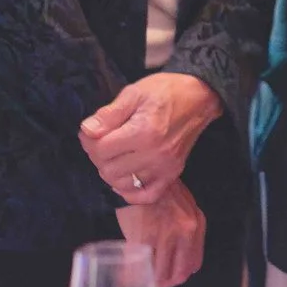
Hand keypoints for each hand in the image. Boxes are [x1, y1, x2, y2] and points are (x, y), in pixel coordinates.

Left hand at [81, 73, 219, 204]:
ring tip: (114, 155)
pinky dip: (131, 191)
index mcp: (144, 132)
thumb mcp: (134, 92)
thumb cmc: (165, 91)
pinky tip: (126, 177)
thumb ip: (109, 114)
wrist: (199, 96)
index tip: (90, 131)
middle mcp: (155, 154)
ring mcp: (165, 167)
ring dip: (112, 171)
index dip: (89, 141)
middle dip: (98, 156)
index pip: (101, 150)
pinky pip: (146, 195)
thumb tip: (87, 130)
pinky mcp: (172, 173)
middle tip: (102, 142)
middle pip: (108, 170)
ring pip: (122, 184)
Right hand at [115, 180, 206, 286]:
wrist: (139, 177)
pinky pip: (141, 266)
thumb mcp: (185, 204)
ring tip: (140, 279)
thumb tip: (183, 257)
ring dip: (150, 281)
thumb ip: (188, 229)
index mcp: (196, 224)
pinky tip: (128, 275)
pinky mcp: (145, 238)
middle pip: (178, 274)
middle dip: (166, 283)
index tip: (171, 276)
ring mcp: (165, 236)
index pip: (194, 263)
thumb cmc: (161, 190)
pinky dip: (134, 275)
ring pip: (160, 274)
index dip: (181, 274)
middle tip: (154, 283)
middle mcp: (185, 232)